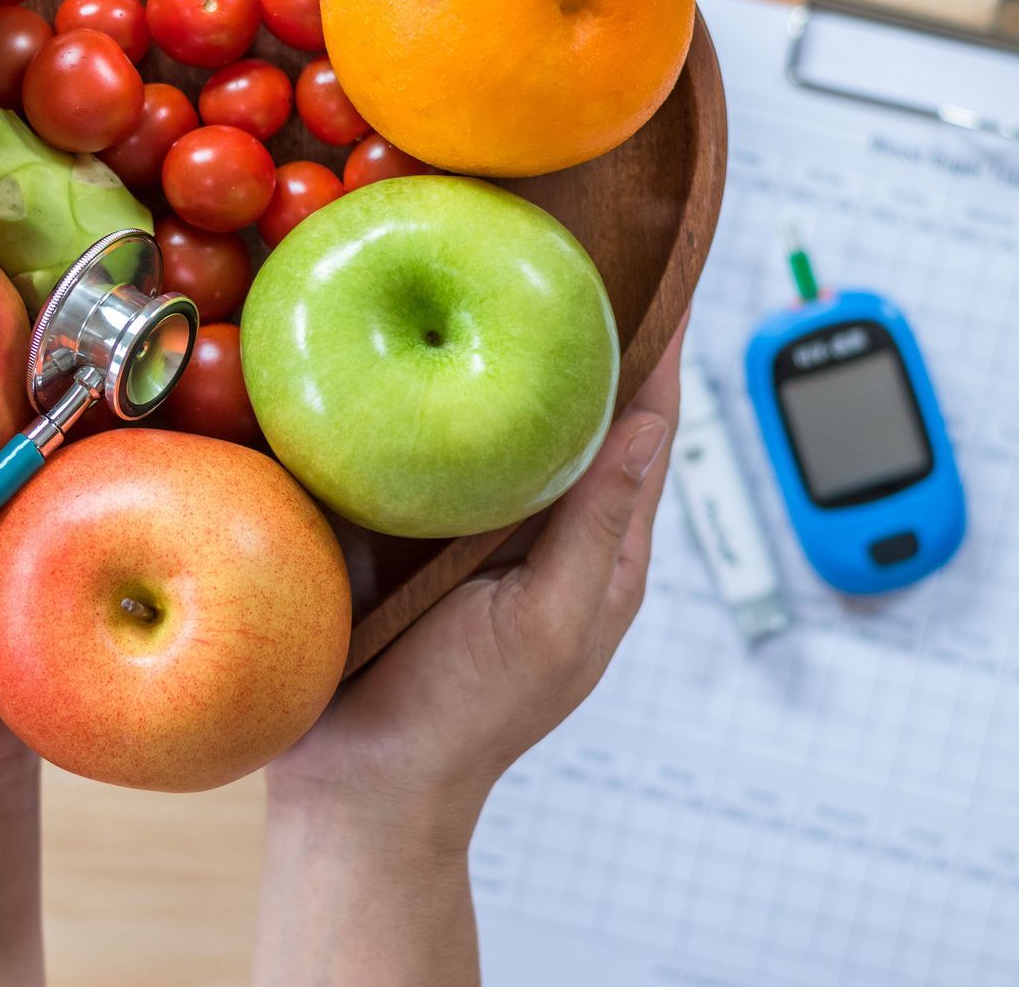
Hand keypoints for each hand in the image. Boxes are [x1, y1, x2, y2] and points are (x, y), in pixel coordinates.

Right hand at [254, 320, 684, 986]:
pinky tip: (395, 343)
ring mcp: (467, 523)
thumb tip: (656, 419)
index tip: (662, 254)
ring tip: (478, 264)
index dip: (658, 340)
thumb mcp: (553, 618)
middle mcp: (538, 523)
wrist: (356, 786)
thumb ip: (601, 523)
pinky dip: (423, 394)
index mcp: (598, 547)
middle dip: (571, 326)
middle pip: (570, 405)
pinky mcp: (398, 524)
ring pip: (494, 416)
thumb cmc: (463, 718)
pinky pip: (422, 444)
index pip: (645, 422)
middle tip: (557, 232)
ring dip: (491, 350)